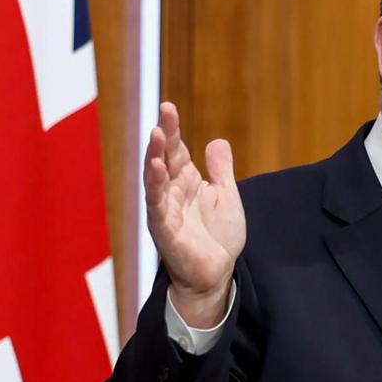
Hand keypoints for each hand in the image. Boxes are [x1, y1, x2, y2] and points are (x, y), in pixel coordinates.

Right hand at [144, 102, 245, 327]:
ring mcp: (165, 210)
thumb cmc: (218, 237)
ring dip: (155, 157)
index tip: (169, 107)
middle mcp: (171, 192)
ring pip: (155, 179)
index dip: (173, 129)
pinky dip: (155, 187)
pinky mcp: (165, 230)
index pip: (176, 150)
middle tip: (164, 112)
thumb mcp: (226, 197)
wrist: (217, 274)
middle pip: (164, 158)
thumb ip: (221, 170)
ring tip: (157, 134)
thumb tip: (216, 140)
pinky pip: (157, 205)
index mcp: (186, 182)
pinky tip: (156, 169)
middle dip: (163, 135)